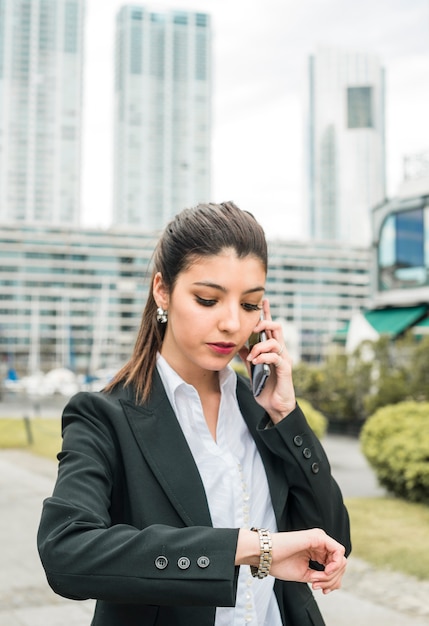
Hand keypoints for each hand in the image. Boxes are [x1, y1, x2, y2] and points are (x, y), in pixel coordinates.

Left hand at [238, 299, 295, 422]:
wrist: (275, 406)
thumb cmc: (266, 386)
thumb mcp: (252, 368)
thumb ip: (247, 355)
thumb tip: (237, 343)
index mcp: (273, 349)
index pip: (271, 327)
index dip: (268, 313)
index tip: (263, 300)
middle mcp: (280, 351)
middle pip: (276, 327)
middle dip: (264, 323)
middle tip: (253, 328)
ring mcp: (284, 359)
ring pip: (275, 341)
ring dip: (259, 346)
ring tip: (251, 357)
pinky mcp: (286, 369)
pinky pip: (276, 356)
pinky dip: (263, 357)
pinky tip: (256, 362)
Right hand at [269, 528, 346, 592]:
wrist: (266, 555)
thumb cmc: (280, 563)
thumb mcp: (305, 574)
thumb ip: (321, 576)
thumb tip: (335, 582)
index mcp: (317, 551)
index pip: (335, 567)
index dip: (333, 581)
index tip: (322, 591)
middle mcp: (320, 543)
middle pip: (340, 564)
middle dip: (333, 580)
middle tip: (319, 587)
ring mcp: (320, 538)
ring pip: (341, 559)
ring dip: (332, 575)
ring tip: (317, 581)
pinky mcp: (318, 536)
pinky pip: (338, 551)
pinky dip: (335, 565)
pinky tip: (324, 572)